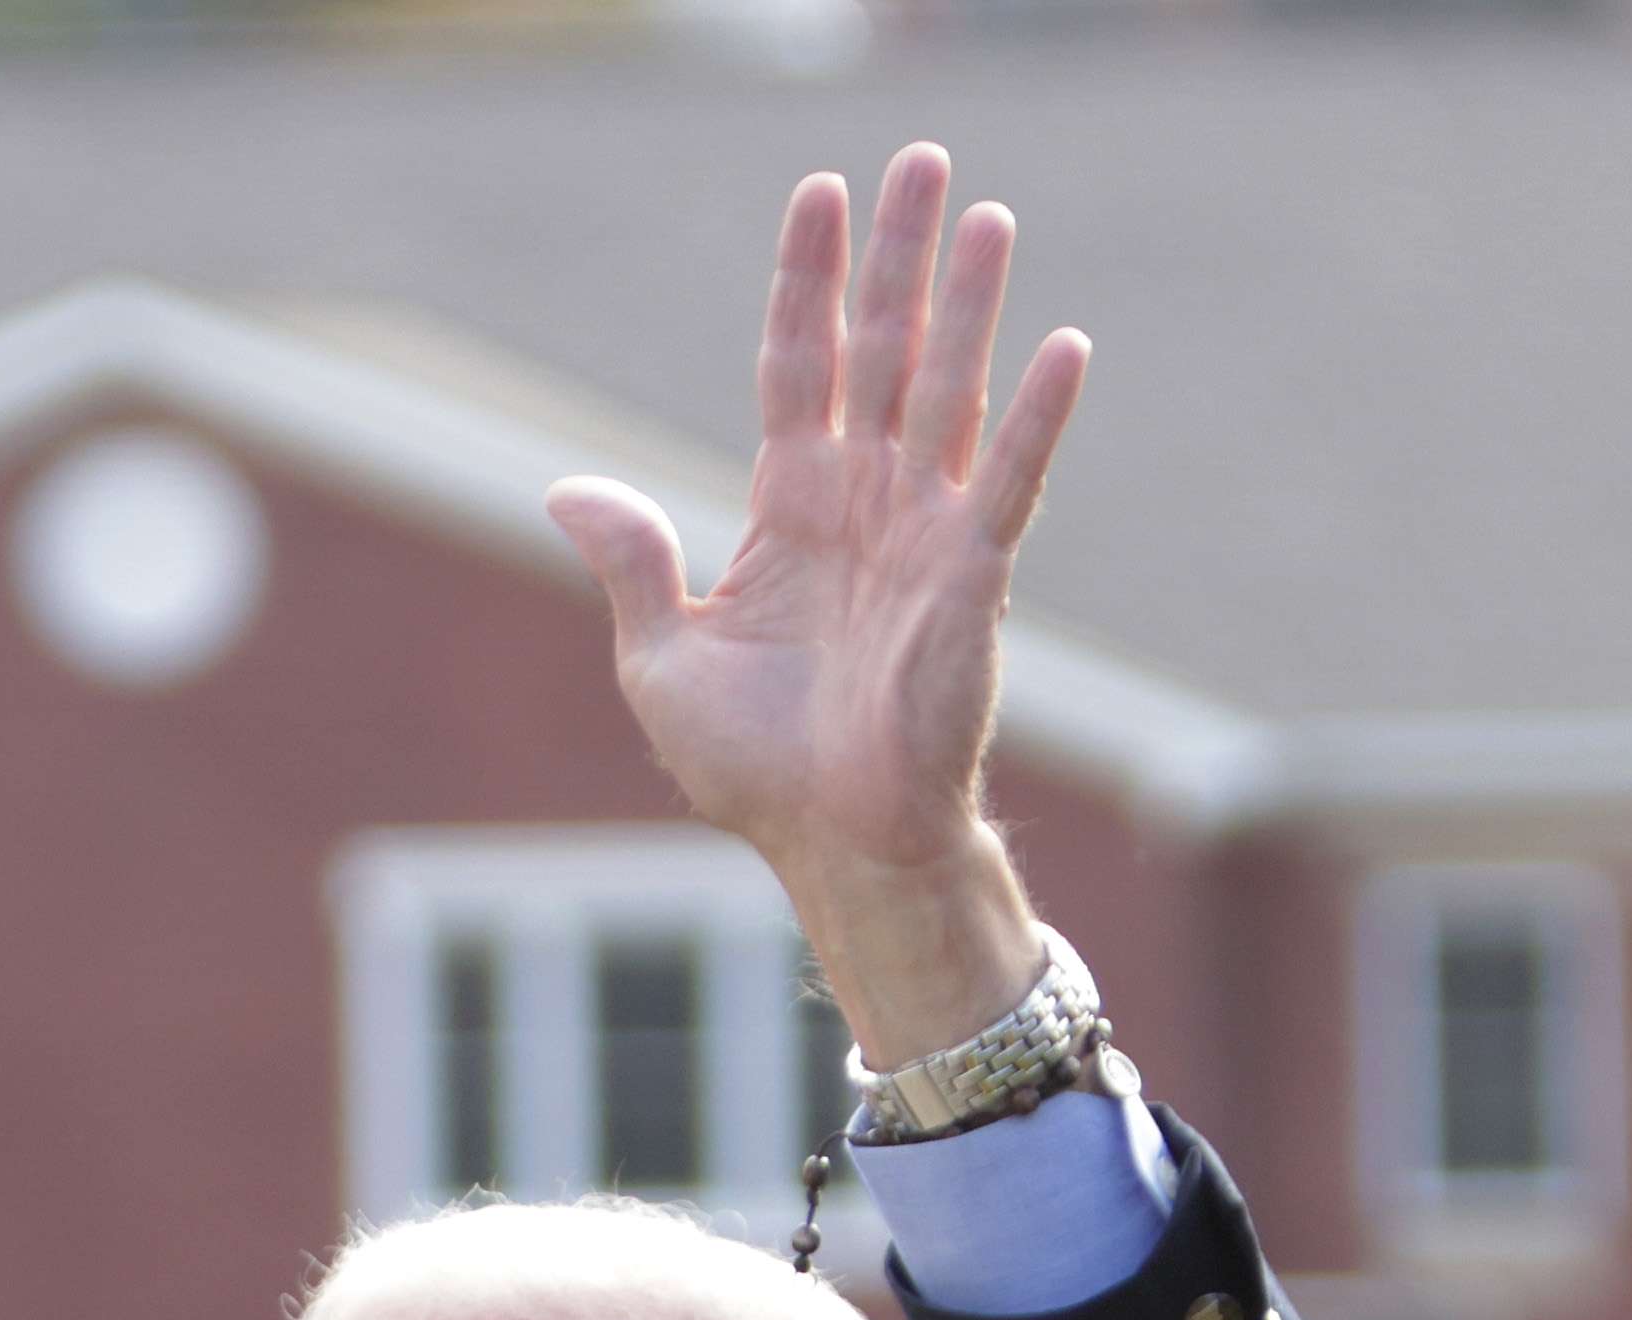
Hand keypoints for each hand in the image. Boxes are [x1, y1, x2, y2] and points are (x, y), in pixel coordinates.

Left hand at [544, 151, 1086, 1063]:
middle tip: (918, 160)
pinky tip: (1064, 345)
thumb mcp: (664, 664)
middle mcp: (866, 503)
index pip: (799, 364)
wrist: (834, 846)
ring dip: (969, 303)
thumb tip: (567, 490)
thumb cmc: (756, 773)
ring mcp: (926, 534)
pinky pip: (1010, 482)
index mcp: (793, 509)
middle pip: (883, 350)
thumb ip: (633, 568)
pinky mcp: (975, 580)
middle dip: (898, 256)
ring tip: (985, 212)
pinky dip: (1039, 417)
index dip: (806, 281)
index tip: (818, 193)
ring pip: (950, 391)